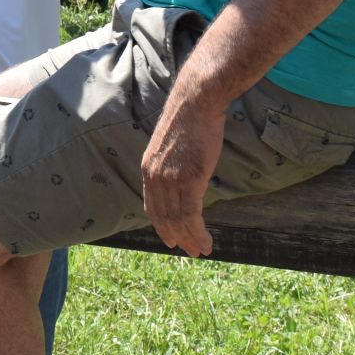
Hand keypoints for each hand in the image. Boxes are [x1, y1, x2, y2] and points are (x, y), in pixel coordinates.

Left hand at [141, 87, 224, 257]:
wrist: (196, 103)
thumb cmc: (189, 120)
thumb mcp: (170, 146)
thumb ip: (171, 166)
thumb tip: (181, 181)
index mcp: (148, 169)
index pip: (151, 207)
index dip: (162, 226)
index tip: (171, 239)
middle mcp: (155, 177)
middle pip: (164, 218)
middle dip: (177, 238)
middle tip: (190, 251)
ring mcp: (171, 180)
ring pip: (178, 221)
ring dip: (191, 240)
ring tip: (202, 251)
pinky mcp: (189, 180)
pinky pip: (192, 215)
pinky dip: (199, 232)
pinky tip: (206, 241)